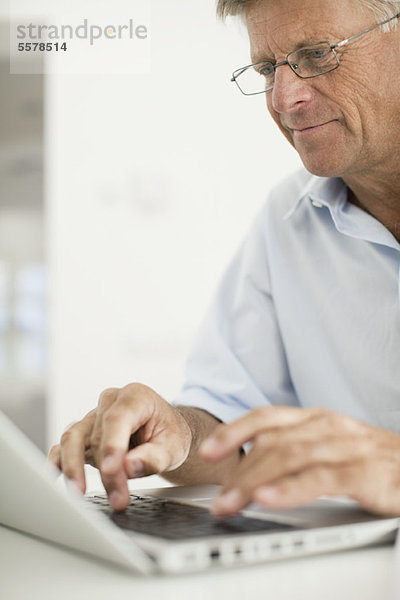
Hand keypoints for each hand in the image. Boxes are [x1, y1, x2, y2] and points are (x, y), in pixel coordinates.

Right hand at [48, 383, 191, 510]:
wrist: (163, 432)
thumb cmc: (169, 434)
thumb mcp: (174, 447)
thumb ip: (154, 457)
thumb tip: (129, 467)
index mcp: (135, 396)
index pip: (118, 419)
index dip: (112, 445)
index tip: (112, 471)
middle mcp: (109, 402)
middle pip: (98, 437)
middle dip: (107, 472)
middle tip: (118, 500)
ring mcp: (93, 417)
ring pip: (73, 438)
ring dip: (74, 468)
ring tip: (79, 494)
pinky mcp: (83, 433)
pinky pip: (64, 445)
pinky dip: (58, 461)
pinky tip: (55, 477)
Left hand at [199, 406, 399, 516]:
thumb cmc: (372, 460)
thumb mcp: (329, 447)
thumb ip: (294, 450)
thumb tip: (248, 468)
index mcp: (316, 418)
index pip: (266, 417)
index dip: (234, 431)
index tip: (207, 451)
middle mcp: (329, 426)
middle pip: (273, 441)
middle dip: (240, 470)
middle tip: (218, 499)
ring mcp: (348, 446)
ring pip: (291, 457)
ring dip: (254, 481)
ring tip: (231, 503)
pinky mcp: (367, 473)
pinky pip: (323, 479)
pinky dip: (292, 489)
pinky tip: (269, 499)